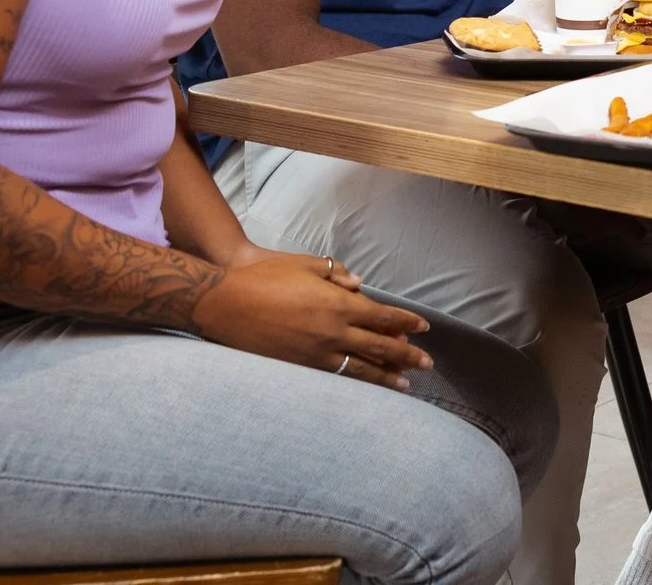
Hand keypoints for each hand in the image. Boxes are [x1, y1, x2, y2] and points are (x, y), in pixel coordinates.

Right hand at [191, 251, 433, 390]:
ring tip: (405, 386)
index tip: (423, 330)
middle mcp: (332, 331)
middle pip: (379, 347)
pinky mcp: (297, 367)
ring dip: (385, 378)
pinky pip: (334, 377)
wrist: (224, 301)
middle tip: (427, 365)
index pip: (383, 317)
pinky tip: (364, 387)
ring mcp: (314, 353)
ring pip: (360, 368)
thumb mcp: (305, 265)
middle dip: (406, 356)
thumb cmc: (264, 276)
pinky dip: (354, 382)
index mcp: (338, 303)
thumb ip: (337, 274)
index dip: (405, 324)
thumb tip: (360, 284)